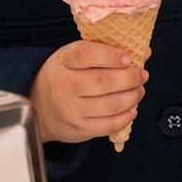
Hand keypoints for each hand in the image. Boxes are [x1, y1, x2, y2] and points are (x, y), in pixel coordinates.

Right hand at [30, 40, 146, 143]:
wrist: (38, 107)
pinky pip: (108, 125)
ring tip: (139, 91)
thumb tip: (144, 52)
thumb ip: (107, 51)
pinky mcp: (78, 129)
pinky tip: (132, 109)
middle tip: (141, 75)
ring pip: (111, 104)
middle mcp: (64, 85)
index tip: (128, 58)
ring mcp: (70, 110)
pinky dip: (126, 117)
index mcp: (63, 61)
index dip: (110, 55)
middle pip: (104, 81)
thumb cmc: (65, 76)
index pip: (85, 54)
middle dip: (131, 78)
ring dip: (133, 97)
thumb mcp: (76, 58)